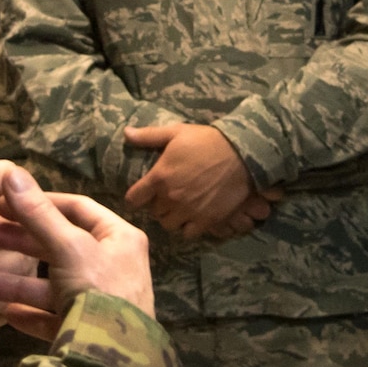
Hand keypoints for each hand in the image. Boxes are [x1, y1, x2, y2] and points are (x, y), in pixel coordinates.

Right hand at [0, 166, 156, 340]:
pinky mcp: (85, 331)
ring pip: (48, 285)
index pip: (77, 208)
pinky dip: (28, 313)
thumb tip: (12, 173)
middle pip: (56, 246)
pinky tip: (3, 312)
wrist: (115, 361)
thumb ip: (38, 215)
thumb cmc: (99, 291)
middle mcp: (112, 266)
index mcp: (119, 239)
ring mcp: (98, 301)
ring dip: (11, 281)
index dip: (39, 202)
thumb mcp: (68, 247)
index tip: (4, 201)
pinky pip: (51, 317)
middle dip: (15, 242)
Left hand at [122, 123, 280, 240]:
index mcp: (159, 177)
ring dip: (172, 217)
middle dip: (157, 205)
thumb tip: (126, 133)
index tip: (141, 195)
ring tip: (179, 208)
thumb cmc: (206, 140)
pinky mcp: (207, 220)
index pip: (133, 198)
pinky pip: (188, 234)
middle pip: (153, 212)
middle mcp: (170, 198)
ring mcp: (189, 211)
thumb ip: (148, 136)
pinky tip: (193, 217)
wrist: (241, 153)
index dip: (136, 197)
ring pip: (169, 224)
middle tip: (166, 197)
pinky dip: (188, 228)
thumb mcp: (176, 132)